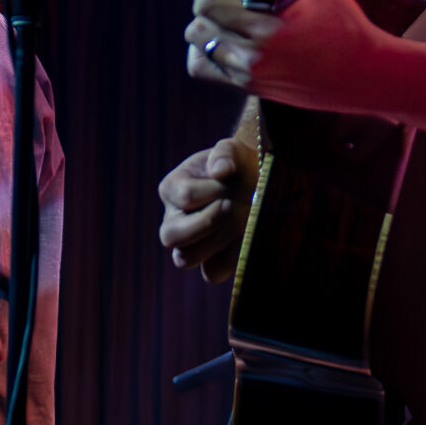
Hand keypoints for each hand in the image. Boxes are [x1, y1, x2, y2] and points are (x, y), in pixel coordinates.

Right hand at [158, 139, 253, 275]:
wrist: (254, 184)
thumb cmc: (238, 167)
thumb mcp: (234, 151)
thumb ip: (226, 154)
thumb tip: (219, 171)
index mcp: (171, 189)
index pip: (186, 196)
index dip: (216, 190)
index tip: (235, 181)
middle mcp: (172, 219)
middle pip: (171, 235)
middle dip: (211, 220)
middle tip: (237, 205)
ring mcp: (187, 244)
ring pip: (186, 258)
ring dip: (220, 240)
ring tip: (241, 221)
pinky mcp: (208, 261)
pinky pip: (212, 272)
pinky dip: (231, 257)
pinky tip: (246, 237)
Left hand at [182, 0, 393, 112]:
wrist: (363, 74)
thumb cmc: (344, 24)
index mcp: (265, 29)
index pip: (207, 3)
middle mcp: (250, 58)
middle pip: (198, 25)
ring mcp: (247, 76)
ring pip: (196, 48)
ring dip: (207, 24)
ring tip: (231, 13)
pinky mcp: (250, 88)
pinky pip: (205, 69)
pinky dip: (206, 50)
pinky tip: (228, 36)